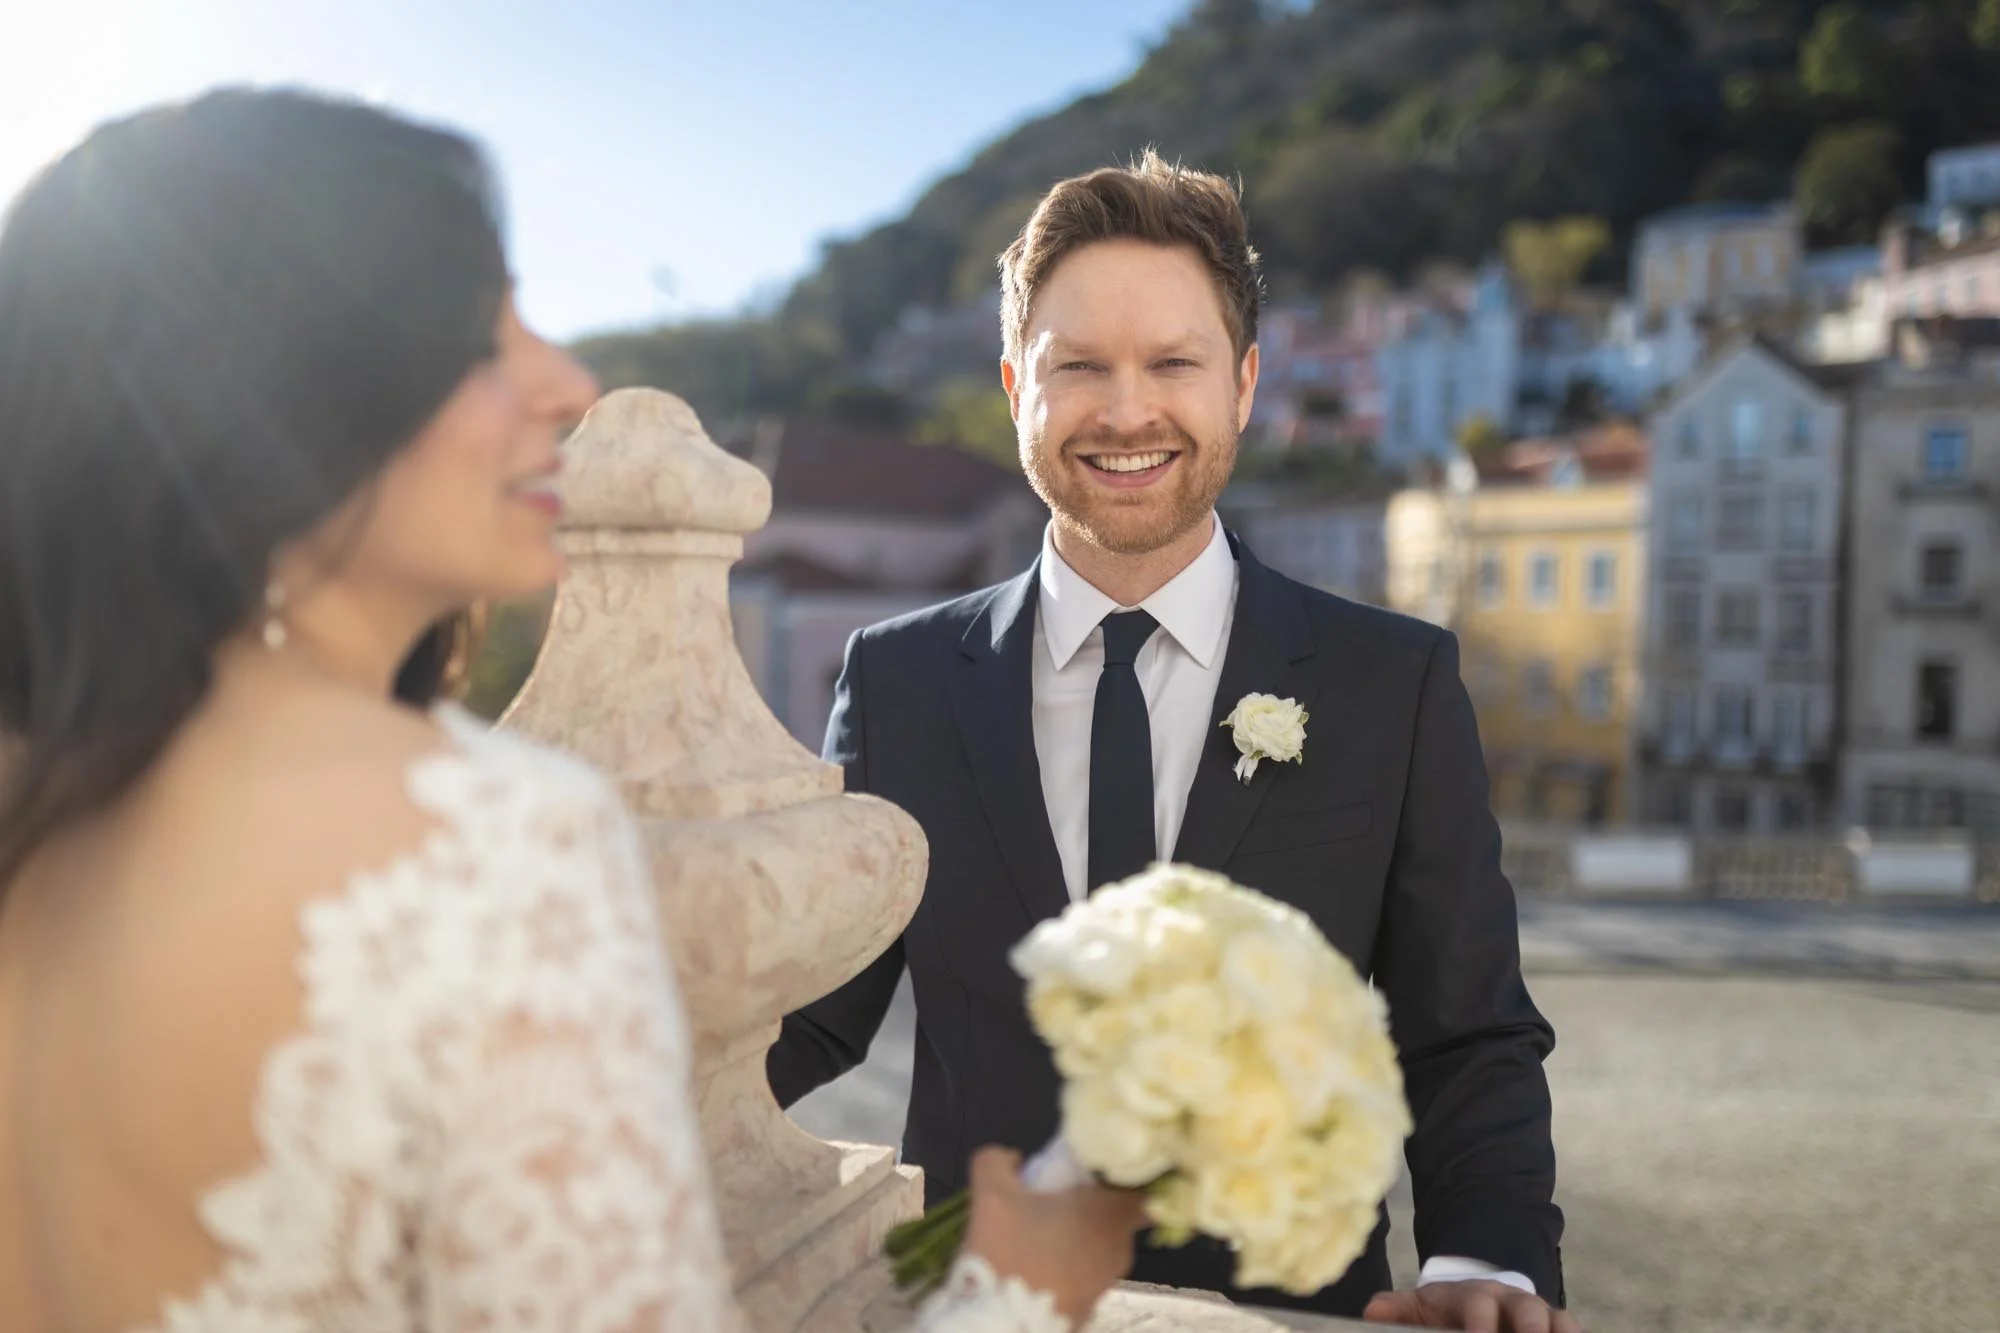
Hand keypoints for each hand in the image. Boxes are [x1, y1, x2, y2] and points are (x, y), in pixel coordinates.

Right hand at [960, 1145, 1148, 1324]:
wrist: (1003, 1328)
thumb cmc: (1008, 1256)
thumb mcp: (990, 1196)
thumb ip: (997, 1162)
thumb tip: (1011, 1159)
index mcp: (1109, 1215)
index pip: (1145, 1188)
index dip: (1127, 1176)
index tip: (1100, 1171)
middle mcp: (1119, 1250)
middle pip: (1115, 1217)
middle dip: (1088, 1207)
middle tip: (1053, 1199)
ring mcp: (1105, 1285)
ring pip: (1097, 1249)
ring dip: (1074, 1239)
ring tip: (1035, 1236)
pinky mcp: (1088, 1311)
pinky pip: (1083, 1277)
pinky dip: (1066, 1269)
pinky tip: (1034, 1268)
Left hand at [1364, 1280, 1582, 1332]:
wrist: (1477, 1301)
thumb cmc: (1446, 1311)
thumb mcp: (1420, 1307)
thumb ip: (1397, 1309)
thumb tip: (1371, 1314)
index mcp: (1476, 1294)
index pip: (1479, 1305)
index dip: (1480, 1324)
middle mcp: (1513, 1300)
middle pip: (1528, 1312)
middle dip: (1530, 1330)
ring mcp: (1541, 1314)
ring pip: (1558, 1321)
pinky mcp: (1559, 1327)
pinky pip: (1573, 1330)